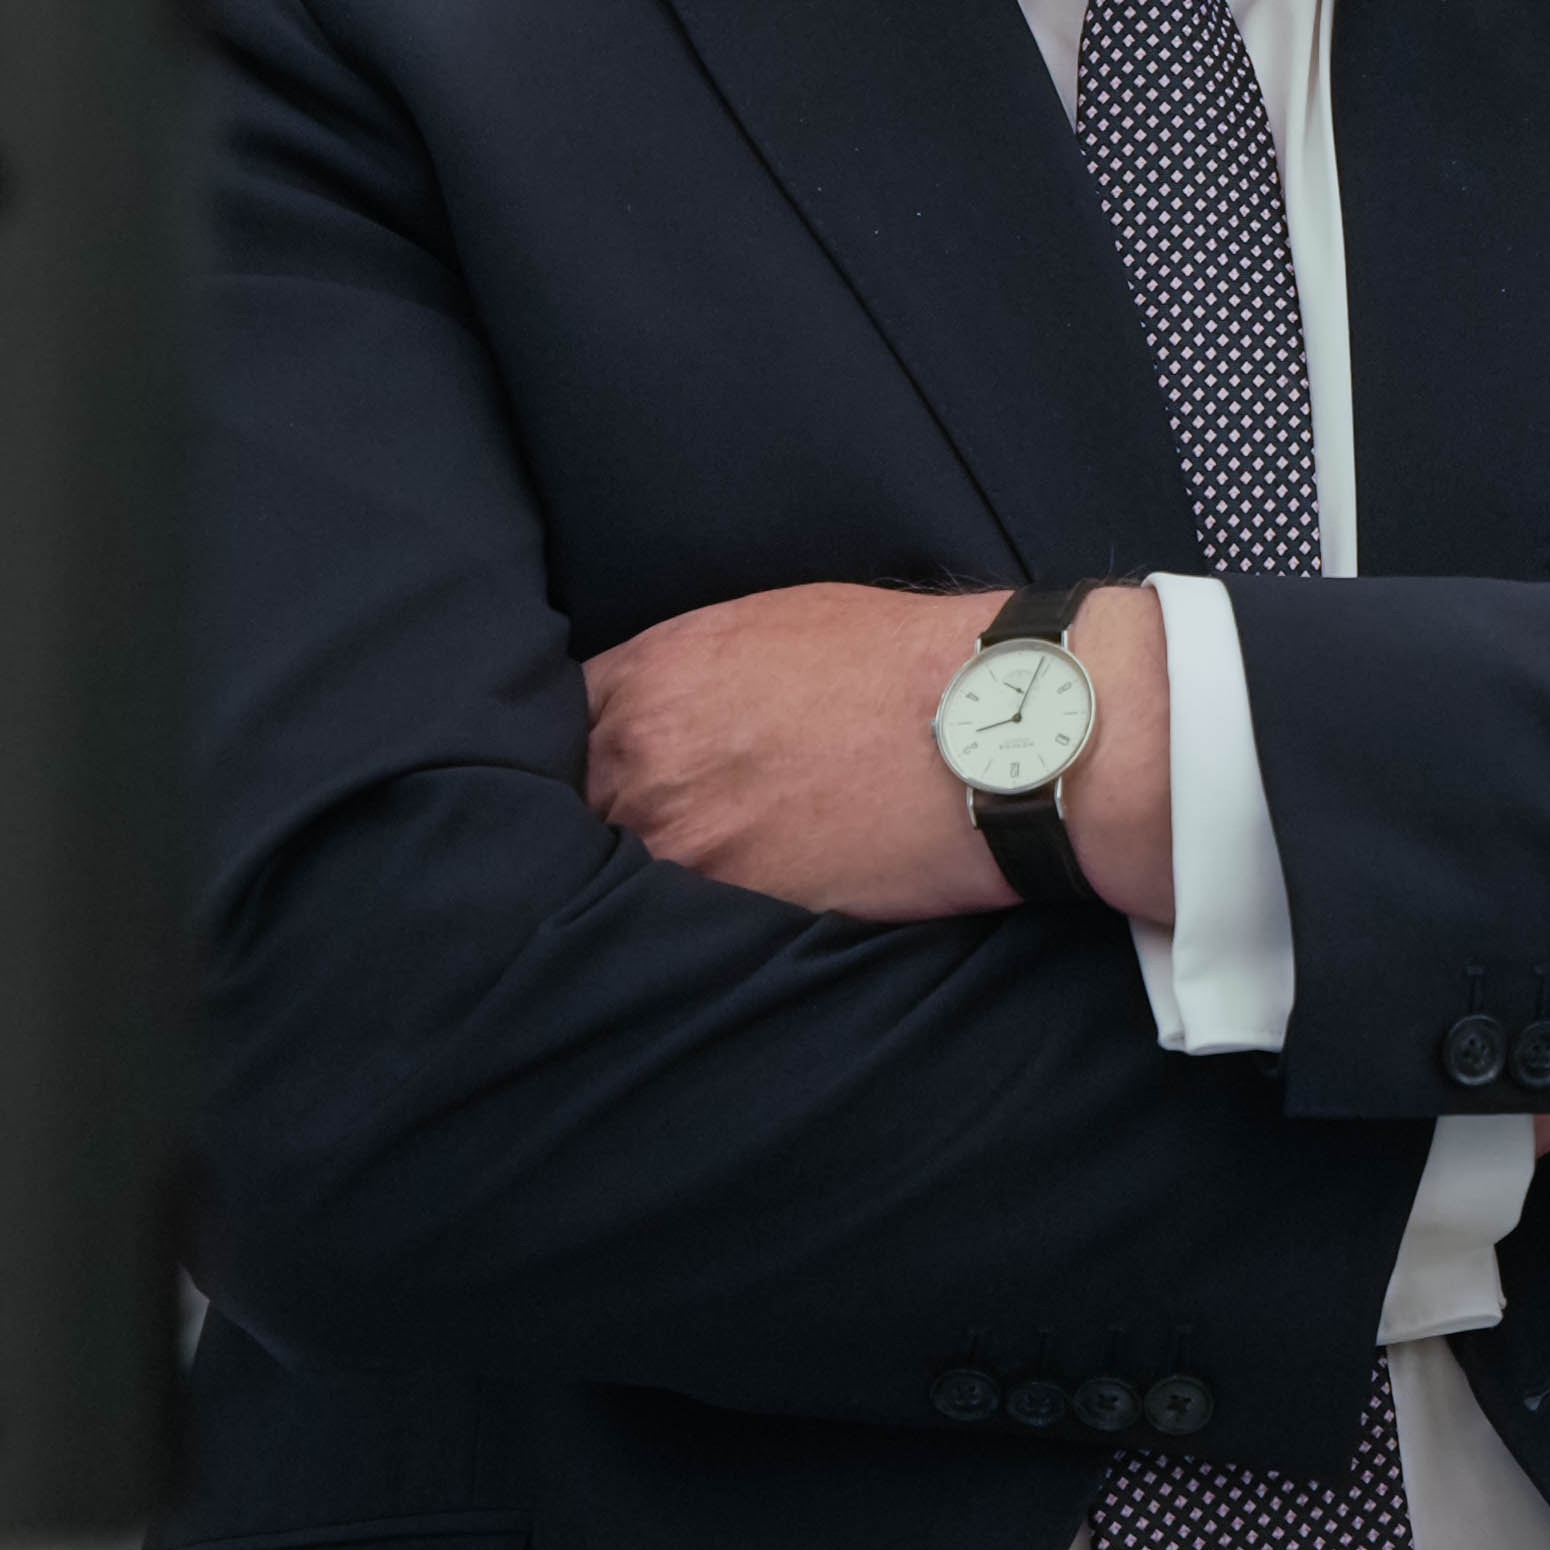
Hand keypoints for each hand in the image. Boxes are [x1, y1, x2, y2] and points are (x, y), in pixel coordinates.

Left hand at [585, 578, 1169, 919]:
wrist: (999, 728)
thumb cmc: (904, 663)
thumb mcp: (773, 624)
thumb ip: (688, 670)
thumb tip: (657, 708)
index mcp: (650, 678)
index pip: (550, 733)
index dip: (579, 760)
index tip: (600, 778)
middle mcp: (643, 759)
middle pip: (573, 811)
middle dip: (603, 823)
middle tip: (660, 832)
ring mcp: (683, 841)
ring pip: (617, 876)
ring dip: (648, 878)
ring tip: (713, 871)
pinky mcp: (735, 907)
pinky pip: (679, 925)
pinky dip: (695, 924)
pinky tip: (736, 906)